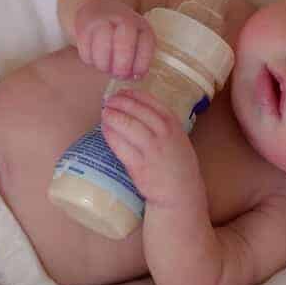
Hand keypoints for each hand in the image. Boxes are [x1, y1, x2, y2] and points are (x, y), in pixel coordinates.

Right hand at [74, 0, 155, 78]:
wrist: (98, 10)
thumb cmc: (121, 34)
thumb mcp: (136, 41)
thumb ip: (137, 58)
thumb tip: (136, 77)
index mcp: (141, 25)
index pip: (146, 43)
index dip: (142, 62)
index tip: (138, 75)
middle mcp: (123, 19)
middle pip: (124, 42)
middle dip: (122, 64)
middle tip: (119, 74)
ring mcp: (102, 21)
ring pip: (102, 45)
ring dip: (104, 64)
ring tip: (105, 68)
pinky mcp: (83, 27)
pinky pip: (86, 48)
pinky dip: (90, 59)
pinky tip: (94, 60)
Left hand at [101, 89, 201, 208]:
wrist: (181, 192)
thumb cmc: (177, 164)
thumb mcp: (178, 137)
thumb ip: (162, 123)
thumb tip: (136, 108)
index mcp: (174, 125)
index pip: (151, 103)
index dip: (134, 95)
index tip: (122, 92)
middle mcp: (164, 135)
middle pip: (137, 112)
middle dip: (120, 103)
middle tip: (108, 101)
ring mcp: (152, 151)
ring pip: (128, 126)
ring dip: (113, 117)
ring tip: (104, 113)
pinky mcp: (139, 167)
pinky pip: (121, 146)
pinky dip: (111, 135)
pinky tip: (105, 129)